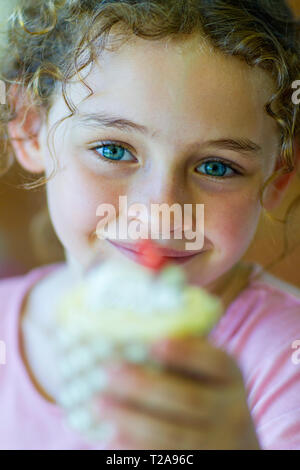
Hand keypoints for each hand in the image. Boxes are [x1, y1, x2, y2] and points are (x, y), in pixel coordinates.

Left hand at [91, 336, 260, 449]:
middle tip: (108, 370)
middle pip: (187, 399)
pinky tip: (111, 437)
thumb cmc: (204, 391)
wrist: (231, 442)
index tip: (153, 341)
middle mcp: (231, 408)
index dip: (185, 352)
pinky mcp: (201, 460)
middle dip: (144, 386)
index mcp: (230, 374)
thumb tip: (136, 296)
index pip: (214, 360)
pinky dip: (136, 448)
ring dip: (131, 418)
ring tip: (98, 403)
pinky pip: (166, 456)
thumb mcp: (206, 369)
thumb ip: (182, 344)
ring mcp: (218, 440)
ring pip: (172, 433)